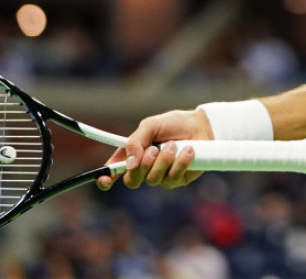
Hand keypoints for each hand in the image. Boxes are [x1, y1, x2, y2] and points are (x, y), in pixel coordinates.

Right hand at [96, 109, 213, 190]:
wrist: (200, 126)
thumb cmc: (174, 124)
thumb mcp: (151, 125)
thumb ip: (136, 141)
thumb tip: (129, 164)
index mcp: (133, 153)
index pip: (115, 170)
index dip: (106, 178)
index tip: (105, 179)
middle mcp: (144, 167)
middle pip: (132, 180)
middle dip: (143, 165)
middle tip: (154, 149)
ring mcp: (160, 175)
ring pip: (152, 179)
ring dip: (163, 161)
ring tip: (174, 145)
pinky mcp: (177, 180)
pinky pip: (172, 179)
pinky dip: (179, 163)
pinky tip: (187, 151)